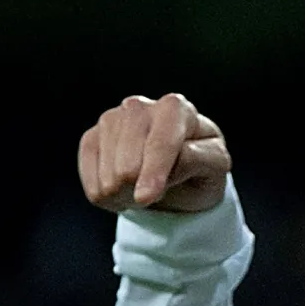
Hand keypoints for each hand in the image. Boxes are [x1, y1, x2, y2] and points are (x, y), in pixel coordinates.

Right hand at [78, 93, 231, 212]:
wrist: (178, 176)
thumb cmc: (200, 168)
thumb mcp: (214, 167)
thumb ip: (198, 160)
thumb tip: (174, 162)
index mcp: (176, 108)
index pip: (159, 142)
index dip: (153, 172)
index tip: (146, 198)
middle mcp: (140, 107)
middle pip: (128, 164)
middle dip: (139, 190)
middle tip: (154, 196)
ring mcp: (112, 120)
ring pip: (108, 175)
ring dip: (124, 195)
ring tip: (140, 192)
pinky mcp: (92, 138)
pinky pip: (90, 180)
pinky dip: (105, 196)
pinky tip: (122, 193)